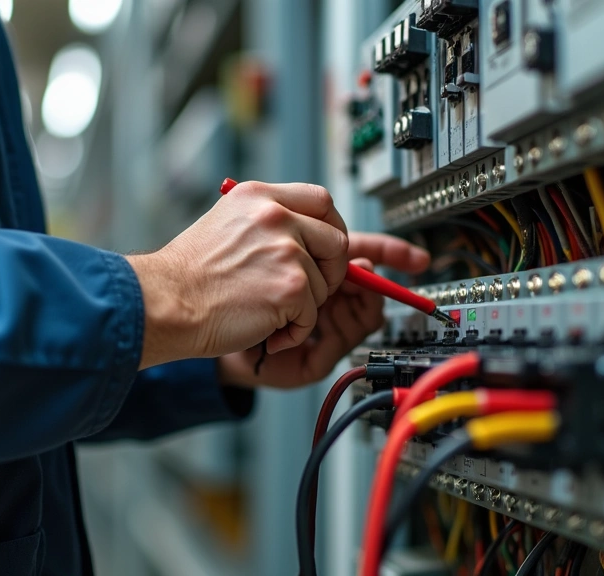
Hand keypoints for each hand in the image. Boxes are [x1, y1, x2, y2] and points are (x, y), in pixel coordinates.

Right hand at [126, 181, 348, 368]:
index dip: (331, 228)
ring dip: (303, 307)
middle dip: (330, 270)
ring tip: (266, 312)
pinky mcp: (292, 287)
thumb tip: (308, 238)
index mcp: (259, 197)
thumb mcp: (226, 224)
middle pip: (336, 240)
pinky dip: (293, 332)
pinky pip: (312, 316)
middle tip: (306, 290)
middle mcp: (276, 217)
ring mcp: (287, 251)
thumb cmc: (187, 276)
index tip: (325, 250)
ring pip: (325, 284)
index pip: (321, 200)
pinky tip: (265, 329)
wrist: (165, 303)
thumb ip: (267, 223)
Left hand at [216, 232, 429, 388]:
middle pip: (370, 284)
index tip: (414, 259)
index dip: (389, 253)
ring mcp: (322, 326)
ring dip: (351, 302)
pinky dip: (333, 328)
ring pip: (365, 312)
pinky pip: (347, 339)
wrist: (188, 322)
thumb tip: (342, 238)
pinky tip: (306, 324)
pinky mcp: (316, 356)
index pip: (361, 254)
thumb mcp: (262, 241)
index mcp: (311, 266)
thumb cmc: (217, 283)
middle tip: (348, 277)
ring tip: (321, 299)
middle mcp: (322, 297)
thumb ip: (300, 235)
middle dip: (363, 278)